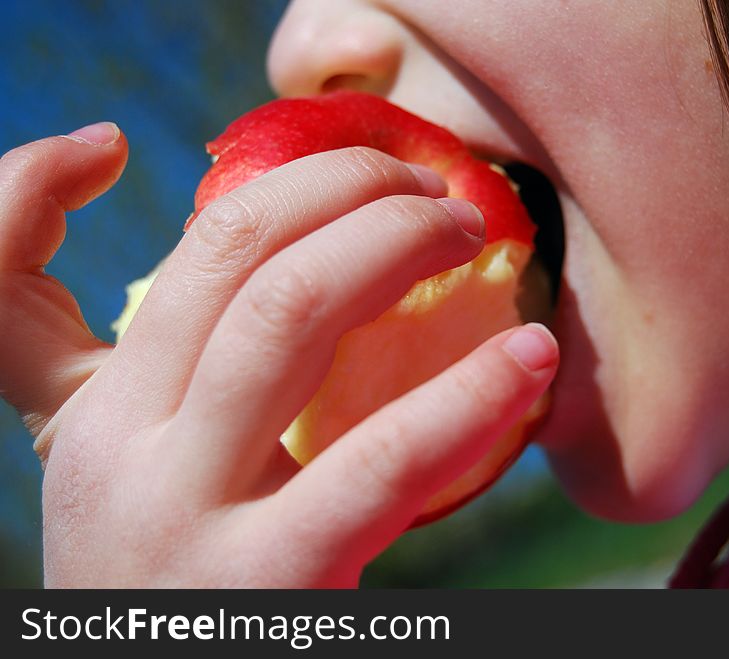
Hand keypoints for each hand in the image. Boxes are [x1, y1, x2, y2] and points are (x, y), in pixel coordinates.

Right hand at [0, 124, 557, 586]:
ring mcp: (184, 516)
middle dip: (349, 190)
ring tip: (470, 232)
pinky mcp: (266, 585)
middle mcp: (120, 450)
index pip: (169, 253)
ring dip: (395, 245)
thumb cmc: (183, 593)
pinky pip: (381, 460)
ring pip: (288, 314)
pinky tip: (531, 356)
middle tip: (432, 190)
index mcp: (98, 417)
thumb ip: (188, 391)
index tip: (341, 161)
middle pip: (239, 256)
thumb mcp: (152, 482)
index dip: (264, 182)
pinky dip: (468, 394)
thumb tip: (303, 280)